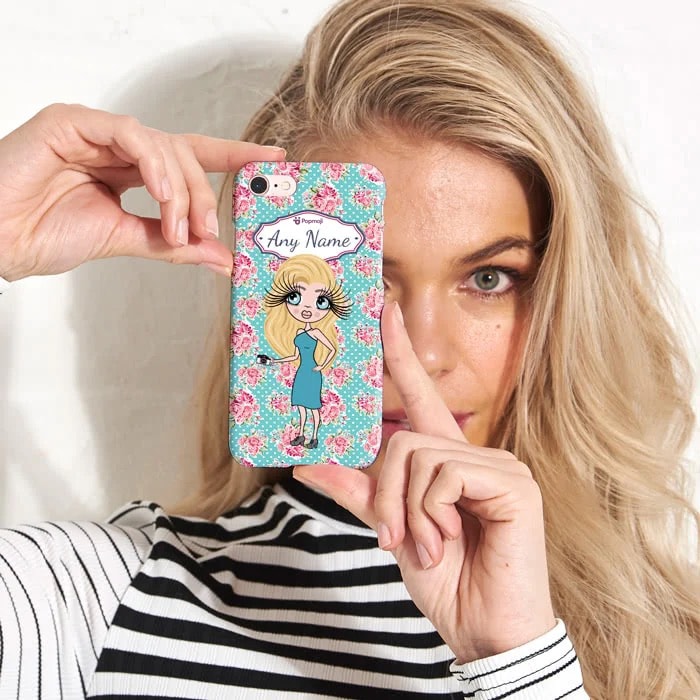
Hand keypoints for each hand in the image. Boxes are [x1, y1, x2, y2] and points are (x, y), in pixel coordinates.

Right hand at [0, 103, 284, 280]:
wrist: (1, 240)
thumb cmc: (49, 235)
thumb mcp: (127, 239)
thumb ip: (173, 243)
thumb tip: (221, 256)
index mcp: (130, 169)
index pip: (189, 157)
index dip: (230, 156)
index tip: (271, 159)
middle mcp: (118, 146)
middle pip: (184, 154)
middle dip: (204, 194)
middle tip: (211, 229)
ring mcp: (96, 131)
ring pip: (164, 145)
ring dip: (181, 191)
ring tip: (178, 227)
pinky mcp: (73, 122)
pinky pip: (131, 135)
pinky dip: (155, 167)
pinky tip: (162, 197)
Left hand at [294, 301, 555, 663]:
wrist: (484, 630)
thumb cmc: (445, 579)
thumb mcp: (391, 527)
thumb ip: (356, 491)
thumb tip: (307, 462)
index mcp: (446, 457)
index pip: (421, 393)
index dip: (400, 352)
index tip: (385, 310)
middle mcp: (472, 451)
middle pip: (401, 439)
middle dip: (385, 493)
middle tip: (395, 536)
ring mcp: (497, 463)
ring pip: (416, 455)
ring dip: (407, 510)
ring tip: (429, 545)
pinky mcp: (512, 482)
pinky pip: (443, 474)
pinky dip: (430, 513)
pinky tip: (450, 540)